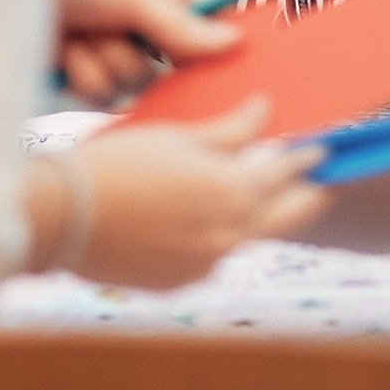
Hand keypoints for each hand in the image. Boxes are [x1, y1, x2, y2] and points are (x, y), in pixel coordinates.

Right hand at [32, 98, 325, 288]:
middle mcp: (229, 235)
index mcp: (233, 192)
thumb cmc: (118, 163)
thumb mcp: (177, 136)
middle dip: (309, 199)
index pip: (286, 170)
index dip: (307, 156)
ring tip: (265, 200)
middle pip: (287, 217)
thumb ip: (230, 129)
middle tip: (324, 186)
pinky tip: (207, 223)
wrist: (65, 217)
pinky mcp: (179, 282)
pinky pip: (212, 258)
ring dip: (260, 218)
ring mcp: (205, 265)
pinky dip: (219, 238)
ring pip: (248, 239)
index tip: (324, 147)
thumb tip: (265, 107)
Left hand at [52, 0, 238, 106]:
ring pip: (134, 86)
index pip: (212, 21)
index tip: (235, 63)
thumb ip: (181, 25)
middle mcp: (142, 25)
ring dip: (105, 62)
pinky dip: (81, 75)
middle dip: (142, 55)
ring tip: (80, 32)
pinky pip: (102, 97)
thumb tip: (234, 42)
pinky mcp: (84, 77)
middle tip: (124, 38)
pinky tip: (63, 51)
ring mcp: (113, 52)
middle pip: (174, 69)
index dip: (222, 43)